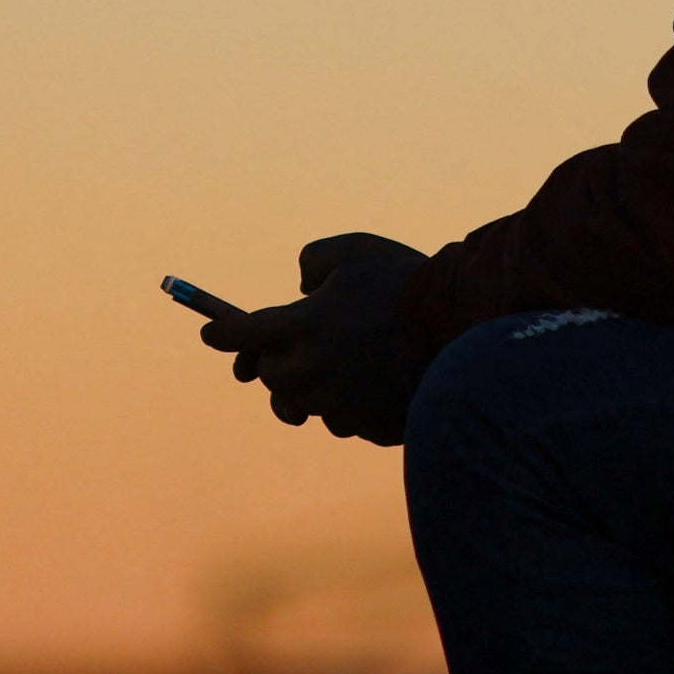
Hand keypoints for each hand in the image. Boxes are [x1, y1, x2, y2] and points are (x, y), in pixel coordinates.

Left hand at [202, 233, 431, 444]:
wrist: (462, 328)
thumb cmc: (405, 282)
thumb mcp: (353, 250)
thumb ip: (312, 261)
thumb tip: (303, 289)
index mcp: (301, 325)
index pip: (242, 334)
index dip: (222, 333)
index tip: (211, 334)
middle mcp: (311, 370)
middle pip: (271, 376)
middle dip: (275, 360)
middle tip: (289, 346)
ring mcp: (337, 402)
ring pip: (300, 405)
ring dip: (303, 388)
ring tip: (323, 371)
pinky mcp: (365, 423)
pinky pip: (341, 420)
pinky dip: (345, 404)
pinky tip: (365, 385)